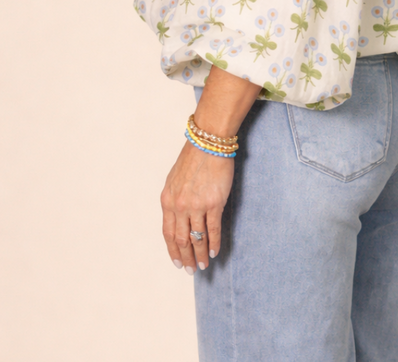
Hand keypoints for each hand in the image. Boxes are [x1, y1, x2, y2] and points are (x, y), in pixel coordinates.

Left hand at [160, 137, 234, 272]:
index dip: (173, 250)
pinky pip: (212, 229)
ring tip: (203, 265)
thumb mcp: (175, 179)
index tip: (177, 263)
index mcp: (167, 200)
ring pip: (197, 238)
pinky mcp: (213, 203)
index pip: (168, 233)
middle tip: (191, 270)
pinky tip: (213, 252)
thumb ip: (174, 199)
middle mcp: (179, 206)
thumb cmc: (193, 158)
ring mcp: (196, 206)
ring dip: (199, 254)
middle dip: (186, 258)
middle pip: (181, 240)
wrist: (208, 143)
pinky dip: (213, 243)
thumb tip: (178, 217)